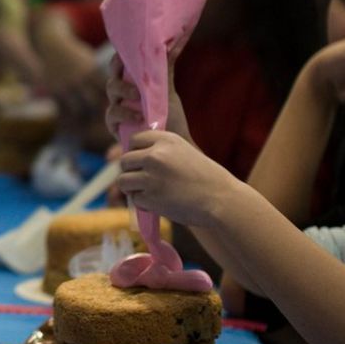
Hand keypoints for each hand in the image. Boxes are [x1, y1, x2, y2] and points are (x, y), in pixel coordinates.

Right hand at [103, 56, 190, 141]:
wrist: (174, 141)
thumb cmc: (170, 115)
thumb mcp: (168, 89)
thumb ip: (165, 67)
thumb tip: (173, 42)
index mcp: (130, 83)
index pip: (118, 66)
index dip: (117, 59)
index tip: (123, 54)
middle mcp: (121, 95)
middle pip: (112, 81)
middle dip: (120, 78)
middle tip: (134, 79)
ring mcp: (117, 110)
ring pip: (111, 97)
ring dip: (123, 93)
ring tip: (138, 97)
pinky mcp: (115, 127)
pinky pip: (112, 117)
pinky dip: (125, 114)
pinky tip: (139, 117)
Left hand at [115, 129, 239, 228]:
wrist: (221, 199)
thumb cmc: (205, 177)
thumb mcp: (183, 152)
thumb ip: (160, 150)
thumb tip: (131, 156)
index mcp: (165, 140)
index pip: (134, 139)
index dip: (135, 152)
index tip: (143, 162)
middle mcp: (155, 155)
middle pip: (124, 161)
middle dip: (131, 171)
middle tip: (144, 180)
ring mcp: (151, 177)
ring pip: (123, 180)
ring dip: (132, 188)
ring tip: (148, 192)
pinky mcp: (150, 197)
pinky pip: (134, 199)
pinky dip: (143, 203)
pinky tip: (159, 203)